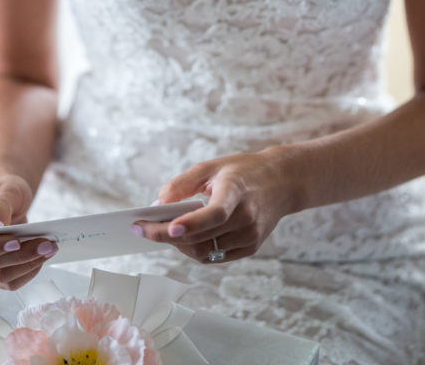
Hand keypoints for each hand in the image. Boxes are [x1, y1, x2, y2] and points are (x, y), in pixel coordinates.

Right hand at [0, 174, 57, 289]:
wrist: (8, 200)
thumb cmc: (4, 192)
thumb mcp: (5, 188)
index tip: (16, 242)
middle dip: (21, 255)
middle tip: (47, 243)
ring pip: (0, 277)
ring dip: (28, 265)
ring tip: (49, 249)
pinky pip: (9, 282)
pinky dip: (28, 272)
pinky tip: (40, 258)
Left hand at [134, 149, 292, 262]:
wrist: (282, 181)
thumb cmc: (242, 171)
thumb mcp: (211, 166)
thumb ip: (182, 185)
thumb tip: (156, 206)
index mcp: (237, 192)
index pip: (215, 214)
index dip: (192, 224)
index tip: (168, 228)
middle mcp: (247, 218)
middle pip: (202, 238)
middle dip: (167, 236)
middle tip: (142, 228)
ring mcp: (250, 236)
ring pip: (205, 252)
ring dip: (179, 245)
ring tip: (161, 231)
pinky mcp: (250, 247)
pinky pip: (215, 257)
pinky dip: (195, 249)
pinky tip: (184, 237)